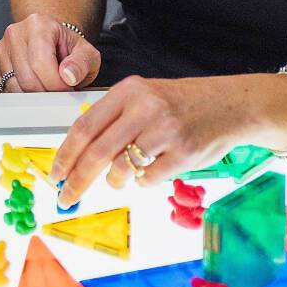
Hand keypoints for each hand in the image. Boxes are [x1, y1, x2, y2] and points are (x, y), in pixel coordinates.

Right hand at [0, 14, 100, 92]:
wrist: (52, 42)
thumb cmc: (67, 48)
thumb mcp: (86, 53)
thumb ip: (82, 64)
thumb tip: (68, 76)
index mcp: (38, 25)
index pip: (41, 64)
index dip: (57, 85)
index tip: (68, 90)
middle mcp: (15, 34)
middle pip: (26, 79)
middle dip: (46, 94)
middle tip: (59, 93)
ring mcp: (1, 50)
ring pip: (14, 88)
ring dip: (33, 97)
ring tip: (48, 88)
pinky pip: (4, 91)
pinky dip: (20, 97)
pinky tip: (34, 89)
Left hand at [49, 75, 257, 207]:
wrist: (230, 105)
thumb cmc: (182, 104)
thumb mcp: (144, 96)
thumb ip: (113, 117)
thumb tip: (76, 153)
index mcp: (129, 91)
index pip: (85, 127)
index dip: (65, 154)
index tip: (55, 173)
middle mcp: (145, 107)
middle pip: (97, 152)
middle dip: (77, 180)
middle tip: (67, 196)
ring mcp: (166, 130)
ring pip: (121, 168)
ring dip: (114, 181)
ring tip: (119, 179)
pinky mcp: (184, 152)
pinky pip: (148, 179)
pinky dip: (143, 181)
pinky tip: (150, 171)